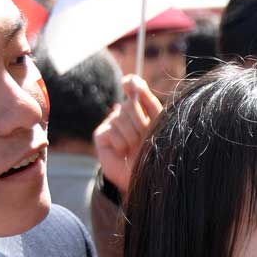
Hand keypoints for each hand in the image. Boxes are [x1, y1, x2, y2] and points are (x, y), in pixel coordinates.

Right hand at [93, 75, 161, 194]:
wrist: (143, 176)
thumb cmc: (153, 151)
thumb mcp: (156, 125)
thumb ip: (148, 102)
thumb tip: (134, 80)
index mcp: (141, 107)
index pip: (133, 85)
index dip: (132, 83)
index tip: (134, 84)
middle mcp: (124, 112)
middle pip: (130, 104)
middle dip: (141, 123)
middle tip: (143, 138)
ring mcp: (111, 122)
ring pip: (121, 118)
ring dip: (132, 137)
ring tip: (133, 148)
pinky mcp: (100, 135)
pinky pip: (112, 131)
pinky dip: (121, 144)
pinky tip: (122, 152)